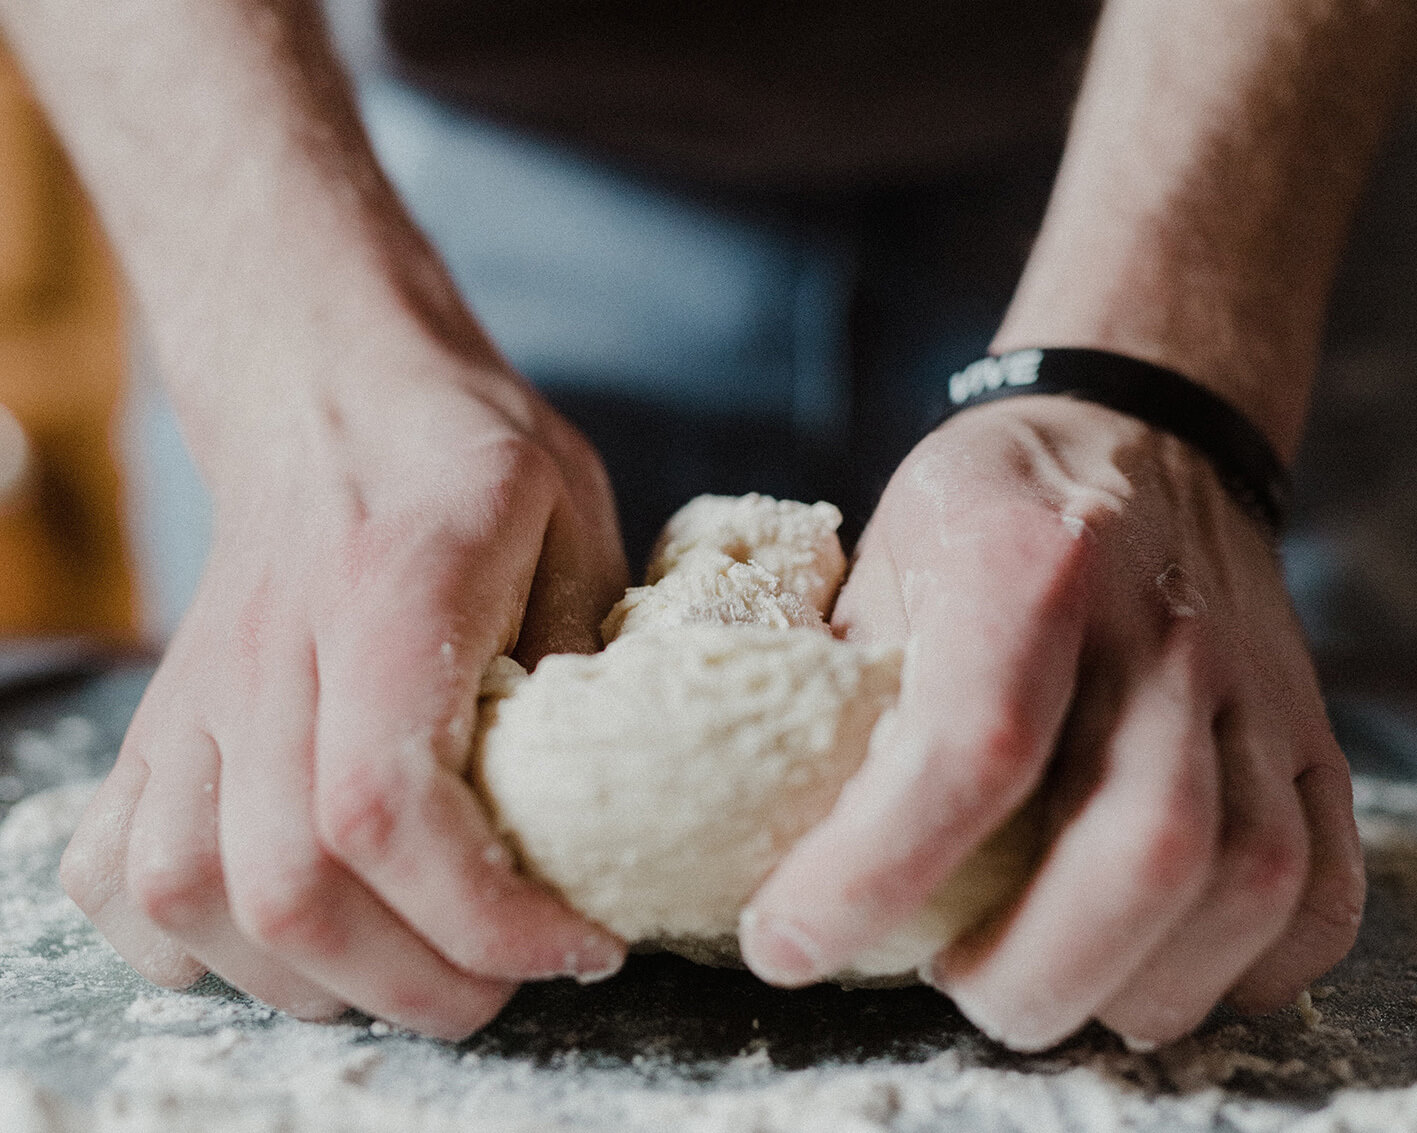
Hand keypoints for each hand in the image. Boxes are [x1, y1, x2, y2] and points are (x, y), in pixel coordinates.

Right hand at [60, 354, 628, 1037]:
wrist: (329, 395)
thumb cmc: (465, 458)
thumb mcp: (574, 519)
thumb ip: (592, 654)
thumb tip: (602, 806)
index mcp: (391, 587)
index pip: (386, 804)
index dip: (483, 914)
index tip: (577, 943)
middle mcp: (270, 649)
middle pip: (289, 884)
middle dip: (417, 981)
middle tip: (508, 979)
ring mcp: (195, 690)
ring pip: (191, 896)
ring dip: (314, 978)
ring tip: (414, 964)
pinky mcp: (158, 720)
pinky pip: (116, 873)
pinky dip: (194, 942)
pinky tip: (286, 931)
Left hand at [741, 395, 1362, 1049]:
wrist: (1134, 436)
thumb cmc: (986, 509)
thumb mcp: (880, 558)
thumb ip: (837, 685)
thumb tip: (766, 828)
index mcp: (1029, 563)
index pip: (971, 746)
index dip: (873, 871)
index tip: (787, 943)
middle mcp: (1159, 625)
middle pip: (1142, 844)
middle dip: (1032, 970)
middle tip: (947, 989)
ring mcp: (1252, 683)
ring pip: (1244, 880)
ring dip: (1134, 983)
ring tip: (1038, 987)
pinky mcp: (1306, 731)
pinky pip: (1319, 883)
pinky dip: (1247, 968)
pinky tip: (1154, 969)